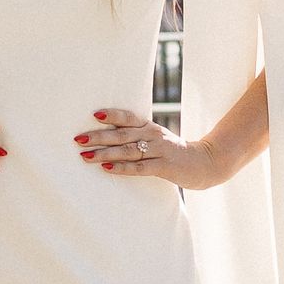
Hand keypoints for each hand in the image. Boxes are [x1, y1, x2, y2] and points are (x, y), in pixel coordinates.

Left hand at [75, 105, 222, 188]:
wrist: (205, 162)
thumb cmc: (174, 152)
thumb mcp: (157, 139)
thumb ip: (137, 136)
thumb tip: (108, 136)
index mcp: (149, 127)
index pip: (128, 117)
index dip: (111, 115)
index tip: (93, 115)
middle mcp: (152, 136)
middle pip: (122, 134)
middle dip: (98, 137)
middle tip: (78, 139)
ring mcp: (159, 151)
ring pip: (127, 151)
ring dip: (105, 153)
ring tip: (85, 156)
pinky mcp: (164, 167)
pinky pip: (139, 167)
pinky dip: (122, 168)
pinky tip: (107, 168)